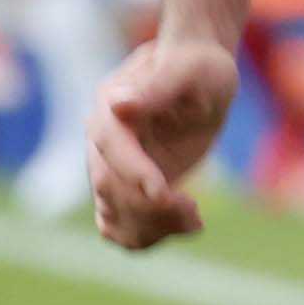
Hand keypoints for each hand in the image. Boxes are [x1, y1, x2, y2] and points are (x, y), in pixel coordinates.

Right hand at [89, 34, 237, 247]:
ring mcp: (111, 167)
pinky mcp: (127, 188)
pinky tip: (185, 226)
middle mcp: (102, 140)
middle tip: (194, 212)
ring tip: (195, 221)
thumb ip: (156, 86)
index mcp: (110, 106)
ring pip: (114, 213)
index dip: (134, 172)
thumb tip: (118, 105)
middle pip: (110, 187)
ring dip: (152, 228)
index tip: (164, 193)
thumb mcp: (187, 70)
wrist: (201, 78)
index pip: (111, 146)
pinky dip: (146, 237)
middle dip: (150, 208)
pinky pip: (121, 225)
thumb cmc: (198, 67)